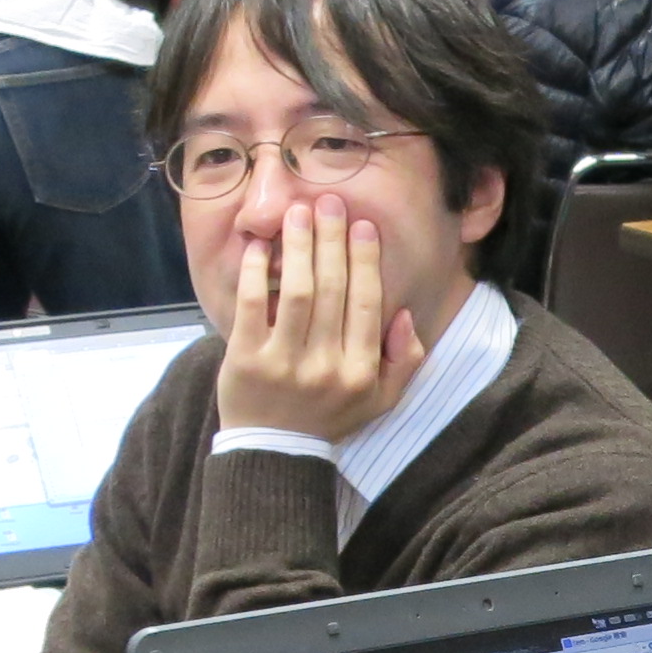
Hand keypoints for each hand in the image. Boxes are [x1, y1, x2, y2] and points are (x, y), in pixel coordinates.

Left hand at [216, 199, 422, 441]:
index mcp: (361, 372)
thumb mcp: (380, 400)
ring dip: (299, 246)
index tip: (362, 225)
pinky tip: (259, 246)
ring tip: (298, 212)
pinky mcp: (246, 360)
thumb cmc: (328, 417)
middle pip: (333, 289)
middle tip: (329, 201)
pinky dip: (256, 272)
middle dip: (332, 239)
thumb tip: (405, 315)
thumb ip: (404, 361)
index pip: (367, 303)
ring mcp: (284, 363)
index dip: (366, 259)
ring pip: (298, 291)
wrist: (273, 451)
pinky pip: (253, 307)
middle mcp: (326, 367)